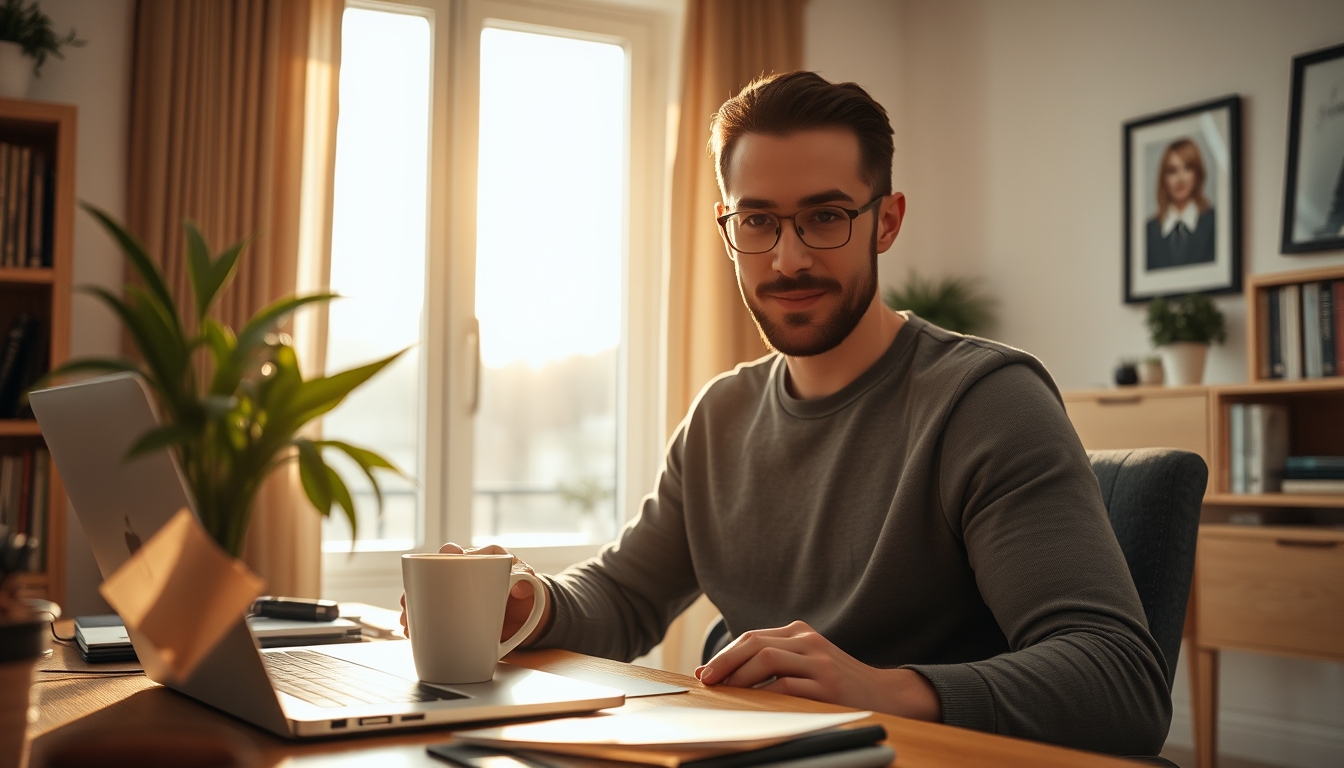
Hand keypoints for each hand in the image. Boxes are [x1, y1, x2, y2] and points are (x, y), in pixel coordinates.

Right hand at [398, 542, 553, 645]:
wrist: (528, 615)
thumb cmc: (529, 593)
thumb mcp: (532, 587)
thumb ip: (529, 585)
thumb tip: (522, 586)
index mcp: (481, 558)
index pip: (458, 551)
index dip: (447, 554)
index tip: (440, 561)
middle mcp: (462, 571)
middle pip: (433, 573)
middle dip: (417, 585)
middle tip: (409, 600)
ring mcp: (454, 592)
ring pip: (427, 594)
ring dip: (412, 605)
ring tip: (404, 620)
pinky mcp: (451, 611)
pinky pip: (431, 612)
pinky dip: (419, 621)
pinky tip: (410, 631)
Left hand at [694, 620, 940, 721]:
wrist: (886, 694)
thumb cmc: (839, 682)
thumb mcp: (807, 663)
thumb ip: (772, 663)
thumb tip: (722, 673)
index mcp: (800, 633)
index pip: (752, 637)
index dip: (724, 655)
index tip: (706, 672)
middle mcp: (808, 641)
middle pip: (754, 643)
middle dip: (724, 663)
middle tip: (707, 681)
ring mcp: (819, 662)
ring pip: (767, 659)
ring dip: (739, 677)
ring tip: (725, 692)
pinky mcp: (828, 685)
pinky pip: (786, 686)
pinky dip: (764, 695)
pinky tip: (753, 705)